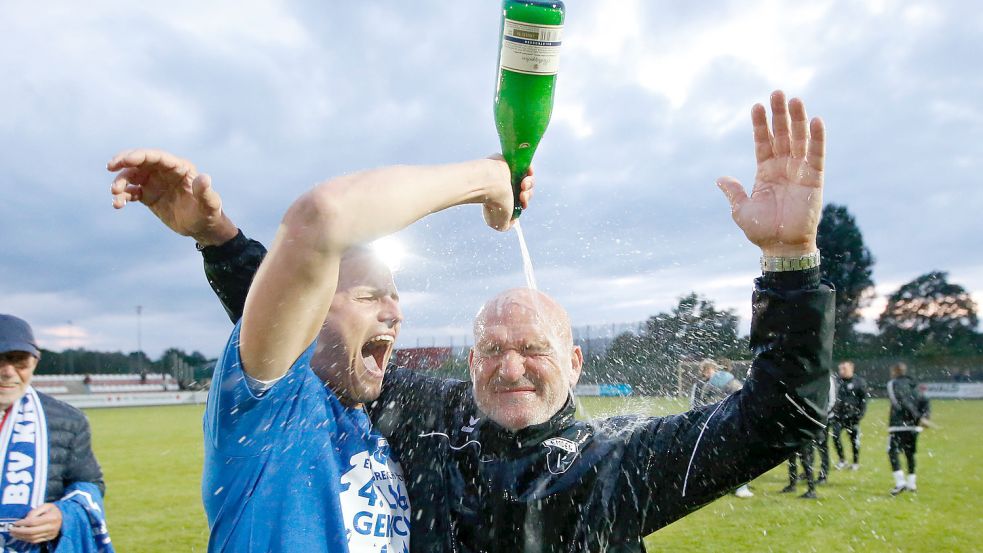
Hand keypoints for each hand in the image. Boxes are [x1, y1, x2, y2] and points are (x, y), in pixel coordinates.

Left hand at [10, 503, 61, 543]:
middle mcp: (52, 527)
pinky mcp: (49, 538)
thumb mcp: (46, 506)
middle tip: (11, 530)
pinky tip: (21, 536)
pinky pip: (36, 541)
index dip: (23, 523)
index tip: (15, 523)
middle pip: (32, 531)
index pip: (34, 522)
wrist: (65, 517)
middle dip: (20, 531)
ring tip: (14, 534)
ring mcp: (51, 534)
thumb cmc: (54, 510)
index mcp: (52, 517)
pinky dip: (27, 539)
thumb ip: (35, 511)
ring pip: (33, 538)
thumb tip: (25, 519)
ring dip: (21, 537)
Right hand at [107, 148, 238, 245]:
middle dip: (124, 161)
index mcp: (180, 168)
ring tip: (116, 194)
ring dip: (120, 182)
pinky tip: (118, 205)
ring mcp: (155, 183)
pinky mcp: (148, 196)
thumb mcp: (210, 204)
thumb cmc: (209, 213)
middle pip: (141, 161)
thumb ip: (205, 192)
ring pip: (132, 176)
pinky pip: (131, 191)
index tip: (125, 160)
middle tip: (110, 167)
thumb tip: (204, 178)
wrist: (203, 228)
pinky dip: (122, 196)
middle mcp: (165, 172)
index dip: (140, 156)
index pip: (157, 157)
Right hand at [483, 155, 534, 230]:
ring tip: (523, 184)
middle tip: (522, 194)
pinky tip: (528, 173)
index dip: (524, 203)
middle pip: (525, 190)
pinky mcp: (511, 162)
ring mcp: (508, 174)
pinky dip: (530, 170)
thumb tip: (513, 222)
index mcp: (502, 198)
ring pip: (527, 180)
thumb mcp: (499, 223)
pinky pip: (526, 166)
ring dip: (529, 184)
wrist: (490, 183)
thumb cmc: (495, 202)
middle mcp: (505, 187)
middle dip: (527, 194)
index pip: (519, 201)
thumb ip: (505, 226)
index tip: (523, 205)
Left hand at [716, 91, 824, 256]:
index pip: (763, 142)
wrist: (781, 247)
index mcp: (766, 172)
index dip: (760, 125)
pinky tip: (816, 120)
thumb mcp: (741, 210)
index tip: (756, 106)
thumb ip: (733, 192)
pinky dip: (817, 138)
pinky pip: (817, 155)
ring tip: (795, 99)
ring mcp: (799, 171)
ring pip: (799, 140)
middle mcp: (783, 168)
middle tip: (777, 92)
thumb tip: (720, 178)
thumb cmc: (762, 230)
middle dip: (779, 115)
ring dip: (798, 120)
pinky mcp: (815, 179)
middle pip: (782, 135)